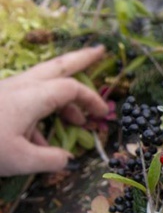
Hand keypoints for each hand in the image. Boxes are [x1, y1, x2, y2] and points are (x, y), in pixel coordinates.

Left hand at [0, 46, 108, 176]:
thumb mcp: (20, 160)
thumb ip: (51, 159)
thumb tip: (67, 158)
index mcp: (31, 97)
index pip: (70, 89)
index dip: (90, 99)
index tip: (103, 114)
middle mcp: (20, 88)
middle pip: (56, 66)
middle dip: (80, 59)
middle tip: (100, 51)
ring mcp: (6, 93)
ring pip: (41, 84)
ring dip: (62, 98)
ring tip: (77, 120)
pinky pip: (26, 102)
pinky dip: (41, 115)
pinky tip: (42, 143)